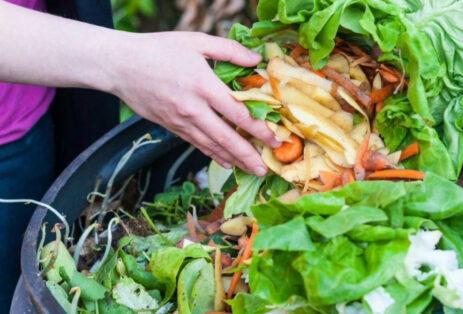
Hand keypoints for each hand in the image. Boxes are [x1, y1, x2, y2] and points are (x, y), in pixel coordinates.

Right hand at [108, 32, 279, 175]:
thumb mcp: (196, 41)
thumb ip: (229, 50)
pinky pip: (197, 144)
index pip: (237, 114)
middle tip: (267, 168)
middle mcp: (193, 108)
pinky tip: (227, 162)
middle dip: (249, 155)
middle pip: (227, 138)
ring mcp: (181, 121)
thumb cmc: (158, 49)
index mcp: (203, 85)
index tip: (275, 139)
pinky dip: (214, 155)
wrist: (119, 65)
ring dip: (234, 160)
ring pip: (212, 146)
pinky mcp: (172, 127)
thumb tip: (256, 60)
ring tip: (253, 170)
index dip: (259, 129)